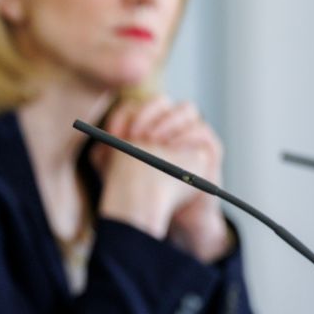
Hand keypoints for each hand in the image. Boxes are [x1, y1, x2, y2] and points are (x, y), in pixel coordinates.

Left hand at [96, 96, 224, 250]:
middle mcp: (170, 122)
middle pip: (161, 101)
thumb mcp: (120, 174)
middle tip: (135, 134)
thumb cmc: (147, 189)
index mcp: (147, 124)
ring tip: (155, 142)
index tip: (112, 134)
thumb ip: (107, 157)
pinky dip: (187, 136)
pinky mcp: (210, 146)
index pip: (135, 106)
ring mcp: (192, 131)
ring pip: (186, 110)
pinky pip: (202, 130)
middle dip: (146, 114)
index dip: (122, 117)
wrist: (175, 212)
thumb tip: (102, 143)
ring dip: (168, 122)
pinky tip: (173, 150)